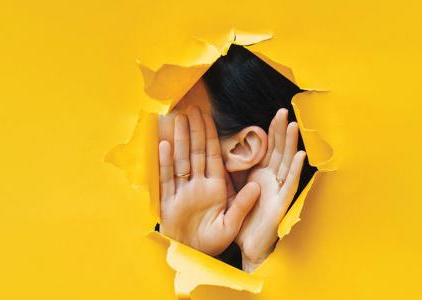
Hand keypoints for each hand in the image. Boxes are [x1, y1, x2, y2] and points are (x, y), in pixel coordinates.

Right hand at [159, 106, 260, 255]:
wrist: (192, 255)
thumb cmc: (212, 242)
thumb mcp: (231, 225)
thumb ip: (242, 205)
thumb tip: (257, 186)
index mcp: (215, 188)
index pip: (213, 156)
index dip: (211, 136)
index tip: (208, 117)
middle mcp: (198, 185)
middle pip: (196, 152)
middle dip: (194, 131)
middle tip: (191, 109)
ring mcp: (182, 191)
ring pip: (180, 160)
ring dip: (179, 140)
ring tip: (177, 120)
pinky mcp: (168, 200)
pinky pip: (166, 177)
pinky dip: (165, 162)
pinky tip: (164, 145)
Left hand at [235, 108, 305, 271]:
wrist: (248, 246)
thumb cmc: (244, 219)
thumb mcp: (235, 191)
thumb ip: (234, 173)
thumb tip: (225, 151)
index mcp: (260, 175)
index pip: (268, 149)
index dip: (271, 132)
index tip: (274, 114)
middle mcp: (272, 180)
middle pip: (278, 151)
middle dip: (281, 131)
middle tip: (284, 111)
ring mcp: (278, 191)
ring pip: (286, 164)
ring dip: (291, 145)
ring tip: (294, 126)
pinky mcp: (281, 204)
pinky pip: (289, 185)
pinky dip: (295, 170)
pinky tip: (300, 155)